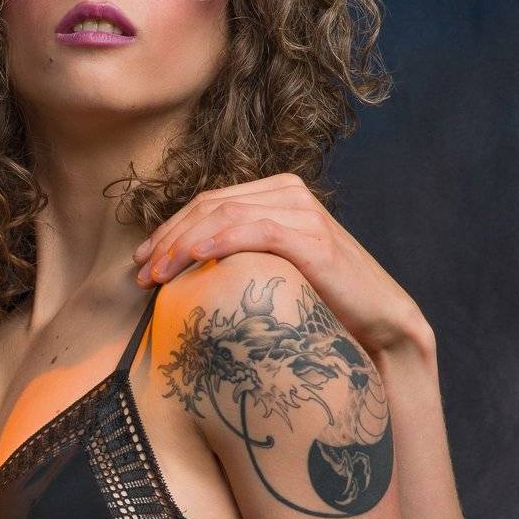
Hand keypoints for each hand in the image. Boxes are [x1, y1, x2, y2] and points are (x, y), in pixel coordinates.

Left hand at [133, 174, 429, 355]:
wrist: (378, 325)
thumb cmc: (320, 306)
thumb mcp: (270, 272)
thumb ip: (239, 256)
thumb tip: (184, 270)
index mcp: (277, 194)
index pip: (207, 203)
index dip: (168, 229)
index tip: (141, 262)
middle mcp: (289, 193)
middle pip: (208, 205)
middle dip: (167, 239)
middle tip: (140, 273)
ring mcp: (302, 211)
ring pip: (223, 214)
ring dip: (181, 244)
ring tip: (156, 275)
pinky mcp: (311, 236)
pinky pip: (252, 229)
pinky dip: (217, 240)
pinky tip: (193, 259)